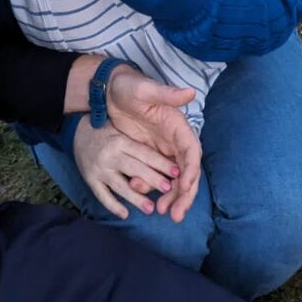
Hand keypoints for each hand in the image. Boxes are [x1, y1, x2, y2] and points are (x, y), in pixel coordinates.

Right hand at [72, 119, 178, 219]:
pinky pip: (102, 195)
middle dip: (153, 180)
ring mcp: (99, 169)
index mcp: (121, 141)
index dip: (161, 163)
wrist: (76, 130)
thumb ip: (139, 142)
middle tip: (169, 189)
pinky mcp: (89, 179)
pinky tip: (125, 215)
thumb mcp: (123, 129)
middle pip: (134, 169)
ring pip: (119, 186)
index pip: (144, 154)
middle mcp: (110, 155)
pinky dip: (113, 206)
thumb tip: (167, 153)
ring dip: (135, 198)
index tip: (177, 172)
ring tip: (150, 208)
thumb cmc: (107, 129)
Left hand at [106, 65, 201, 222]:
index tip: (184, 187)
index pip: (192, 152)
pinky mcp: (149, 157)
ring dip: (171, 197)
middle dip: (184, 194)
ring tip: (160, 211)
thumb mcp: (144, 90)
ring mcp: (163, 151)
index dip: (191, 171)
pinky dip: (153, 189)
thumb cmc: (128, 87)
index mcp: (178, 127)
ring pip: (174, 179)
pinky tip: (141, 197)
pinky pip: (156, 178)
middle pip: (187, 172)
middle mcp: (175, 142)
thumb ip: (166, 94)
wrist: (109, 93)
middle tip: (175, 214)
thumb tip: (190, 92)